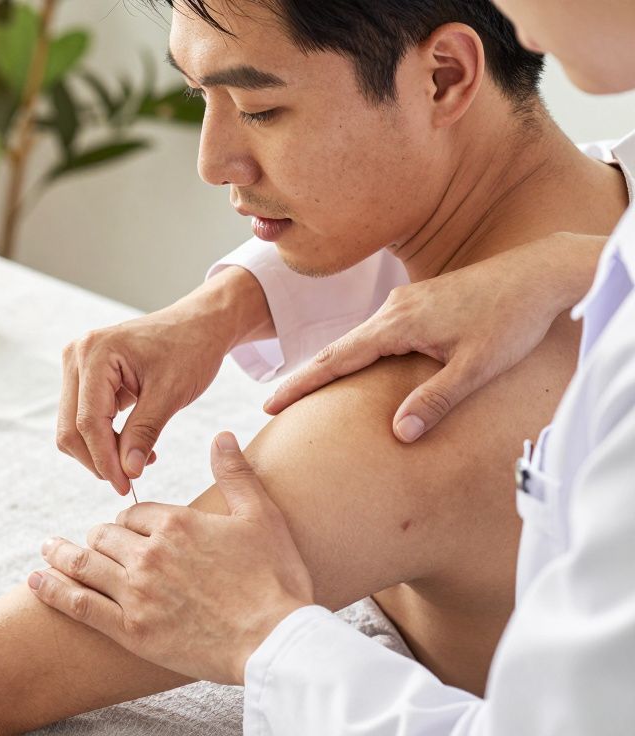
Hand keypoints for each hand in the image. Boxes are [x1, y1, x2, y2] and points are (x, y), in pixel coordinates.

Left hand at [28, 432, 312, 683]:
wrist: (277, 642)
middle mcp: (149, 553)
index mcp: (176, 523)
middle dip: (98, 538)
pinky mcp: (131, 630)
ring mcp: (137, 592)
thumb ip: (235, 473)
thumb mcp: (262, 517)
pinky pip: (80, 604)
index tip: (130, 530)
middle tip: (92, 543)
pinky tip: (36, 581)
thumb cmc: (276, 579)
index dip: (130, 521)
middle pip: (105, 536)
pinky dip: (54, 590)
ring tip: (47, 550)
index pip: (133, 513)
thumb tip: (222, 435)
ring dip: (62, 554)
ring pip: (85, 564)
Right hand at [57, 266, 269, 494]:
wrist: (199, 324)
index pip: (88, 421)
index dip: (104, 460)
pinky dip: (104, 438)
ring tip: (137, 460)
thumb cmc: (190, 348)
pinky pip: (83, 417)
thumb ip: (144, 433)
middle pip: (70, 428)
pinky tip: (132, 446)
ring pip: (72, 427)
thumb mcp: (171, 394)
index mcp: (95, 353)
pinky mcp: (84, 375)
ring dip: (100, 451)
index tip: (125, 486)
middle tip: (129, 480)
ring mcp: (77, 365)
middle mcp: (76, 355)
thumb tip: (127, 472)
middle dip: (98, 459)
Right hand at [263, 232, 605, 441]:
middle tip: (274, 405)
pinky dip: (357, 353)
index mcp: (399, 324)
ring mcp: (406, 302)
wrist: (539, 272)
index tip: (270, 405)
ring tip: (309, 391)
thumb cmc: (512, 320)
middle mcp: (394, 309)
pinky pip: (377, 332)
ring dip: (332, 365)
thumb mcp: (476, 367)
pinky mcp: (420, 302)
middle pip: (338, 349)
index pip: (336, 360)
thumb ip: (436, 400)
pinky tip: (358, 366)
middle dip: (306, 377)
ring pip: (358, 340)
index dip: (302, 385)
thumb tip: (399, 433)